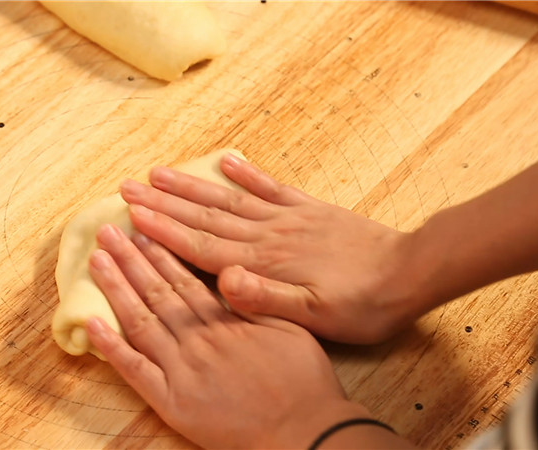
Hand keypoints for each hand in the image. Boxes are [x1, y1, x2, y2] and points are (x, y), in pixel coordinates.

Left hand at [85, 224, 369, 448]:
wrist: (304, 433)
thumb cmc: (303, 382)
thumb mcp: (291, 329)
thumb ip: (256, 300)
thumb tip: (230, 270)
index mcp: (226, 321)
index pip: (184, 278)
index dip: (160, 252)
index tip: (141, 228)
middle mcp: (198, 339)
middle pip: (157, 292)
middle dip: (131, 259)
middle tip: (108, 231)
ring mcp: (181, 370)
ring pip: (141, 321)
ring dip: (117, 288)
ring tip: (97, 260)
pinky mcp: (170, 401)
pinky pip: (134, 370)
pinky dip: (111, 347)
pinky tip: (91, 323)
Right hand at [119, 154, 421, 343]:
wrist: (409, 273)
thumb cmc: (361, 305)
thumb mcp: (315, 316)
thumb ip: (266, 299)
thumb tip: (222, 280)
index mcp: (262, 263)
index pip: (201, 245)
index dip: (164, 230)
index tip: (132, 214)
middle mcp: (267, 235)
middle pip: (205, 215)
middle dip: (164, 202)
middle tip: (128, 186)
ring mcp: (287, 218)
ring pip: (228, 198)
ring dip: (192, 185)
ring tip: (160, 172)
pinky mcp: (308, 210)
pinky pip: (270, 186)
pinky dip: (246, 171)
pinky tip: (225, 160)